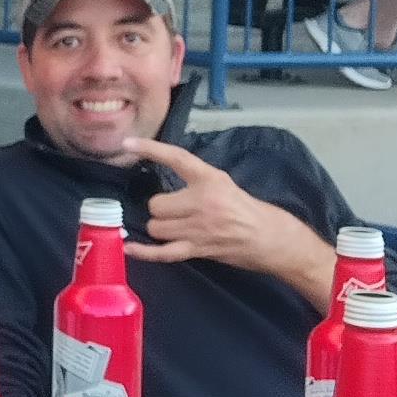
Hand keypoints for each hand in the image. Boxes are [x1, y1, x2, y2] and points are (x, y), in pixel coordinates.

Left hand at [119, 136, 312, 275]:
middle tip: (173, 211)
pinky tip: (128, 247)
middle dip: (159, 209)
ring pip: (156, 227)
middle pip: (157, 204)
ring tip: (173, 227)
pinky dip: (143, 252)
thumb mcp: (222, 183)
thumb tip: (164, 181)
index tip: (128, 143)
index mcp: (210, 179)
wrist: (269, 237)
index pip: (176, 158)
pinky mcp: (197, 250)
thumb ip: (196, 180)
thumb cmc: (245, 208)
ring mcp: (198, 228)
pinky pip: (162, 252)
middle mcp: (202, 202)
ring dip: (159, 228)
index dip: (150, 149)